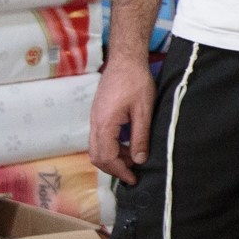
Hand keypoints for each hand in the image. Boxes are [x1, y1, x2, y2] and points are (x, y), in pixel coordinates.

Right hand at [89, 55, 155, 185]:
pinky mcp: (97, 114)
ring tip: (133, 159)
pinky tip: (127, 145)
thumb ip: (140, 137)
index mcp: (105, 124)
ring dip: (113, 157)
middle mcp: (95, 123)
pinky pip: (99, 138)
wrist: (125, 59)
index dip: (120, 171)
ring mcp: (94, 118)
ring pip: (96, 148)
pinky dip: (111, 147)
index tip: (134, 179)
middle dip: (114, 168)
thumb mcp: (144, 111)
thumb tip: (139, 160)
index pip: (107, 157)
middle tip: (132, 174)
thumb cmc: (136, 81)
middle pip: (97, 156)